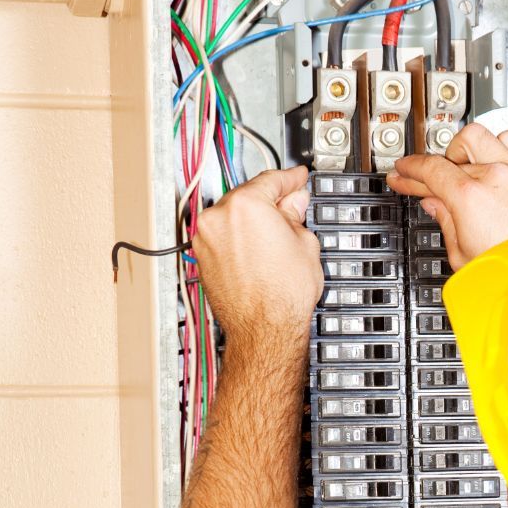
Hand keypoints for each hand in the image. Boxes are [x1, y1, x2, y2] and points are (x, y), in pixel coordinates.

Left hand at [192, 166, 322, 344]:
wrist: (264, 329)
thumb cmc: (282, 296)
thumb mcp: (305, 244)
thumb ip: (295, 216)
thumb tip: (293, 204)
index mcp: (245, 206)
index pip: (271, 180)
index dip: (290, 178)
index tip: (297, 178)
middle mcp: (218, 218)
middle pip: (248, 196)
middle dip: (271, 200)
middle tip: (293, 205)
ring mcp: (206, 239)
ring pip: (233, 217)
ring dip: (253, 220)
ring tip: (278, 233)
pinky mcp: (203, 258)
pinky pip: (224, 236)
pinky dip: (239, 237)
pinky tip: (260, 249)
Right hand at [386, 124, 507, 268]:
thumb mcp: (463, 256)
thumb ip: (446, 223)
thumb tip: (435, 206)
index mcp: (469, 197)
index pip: (428, 169)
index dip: (409, 171)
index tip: (401, 174)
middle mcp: (493, 175)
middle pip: (449, 158)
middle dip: (431, 168)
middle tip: (424, 180)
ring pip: (479, 136)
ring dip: (463, 149)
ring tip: (458, 165)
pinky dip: (496, 144)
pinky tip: (492, 157)